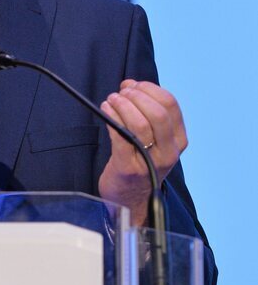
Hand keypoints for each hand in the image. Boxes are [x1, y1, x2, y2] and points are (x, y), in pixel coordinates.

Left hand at [98, 80, 187, 225]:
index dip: (149, 89)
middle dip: (136, 96)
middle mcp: (168, 152)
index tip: (133, 85)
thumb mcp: (155, 140)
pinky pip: (120, 136)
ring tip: (110, 100)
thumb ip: (147, 112)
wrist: (131, 200)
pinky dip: (111, 118)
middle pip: (157, 113)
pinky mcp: (129, 168)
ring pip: (140, 124)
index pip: (170, 105)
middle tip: (120, 93)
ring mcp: (150, 161)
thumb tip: (130, 84)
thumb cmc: (140, 163)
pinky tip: (105, 110)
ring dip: (122, 105)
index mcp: (178, 140)